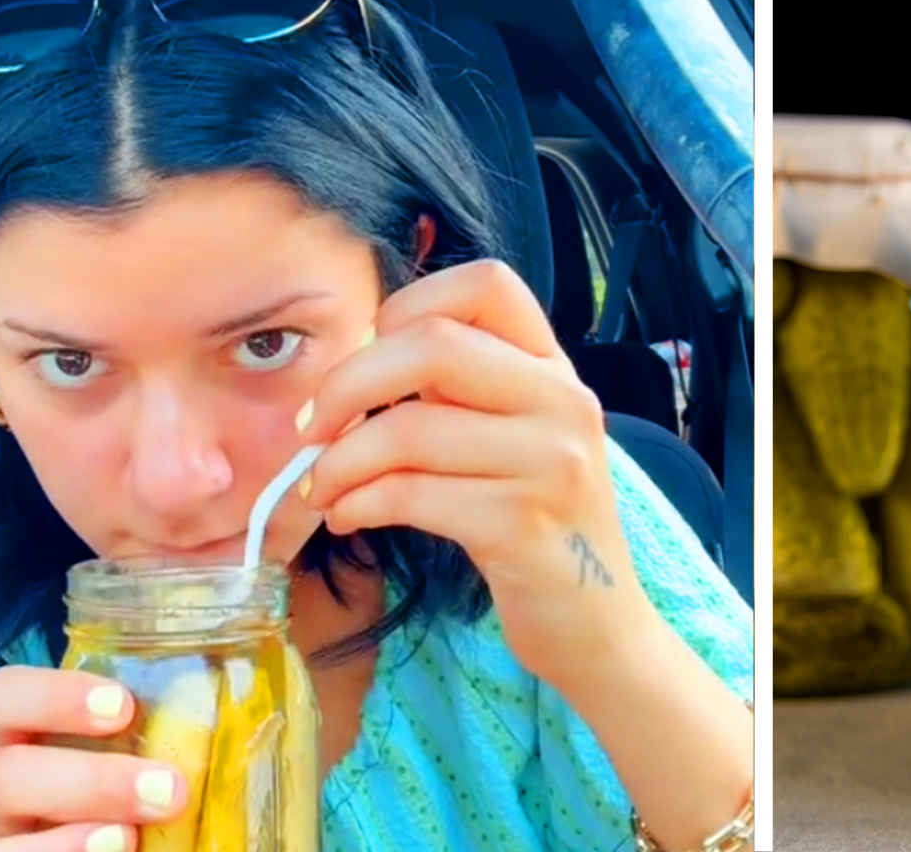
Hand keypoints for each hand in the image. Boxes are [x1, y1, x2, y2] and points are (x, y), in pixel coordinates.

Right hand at [0, 667, 192, 851]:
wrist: (131, 838)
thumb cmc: (140, 796)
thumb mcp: (143, 760)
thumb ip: (168, 738)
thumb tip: (243, 716)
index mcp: (24, 740)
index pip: (6, 696)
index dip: (54, 695)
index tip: (122, 705)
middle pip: (6, 774)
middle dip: (90, 782)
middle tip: (169, 791)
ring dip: (69, 843)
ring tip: (129, 840)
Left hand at [297, 259, 656, 690]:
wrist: (598, 624)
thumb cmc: (538, 526)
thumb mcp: (520, 439)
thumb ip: (463, 394)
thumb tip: (351, 370)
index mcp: (556, 369)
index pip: (485, 285)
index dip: (406, 307)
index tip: (366, 358)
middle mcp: (562, 402)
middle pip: (434, 346)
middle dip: (347, 384)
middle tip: (312, 428)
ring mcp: (550, 463)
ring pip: (410, 429)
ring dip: (340, 462)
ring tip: (322, 489)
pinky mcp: (521, 525)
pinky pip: (411, 495)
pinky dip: (358, 503)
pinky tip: (346, 518)